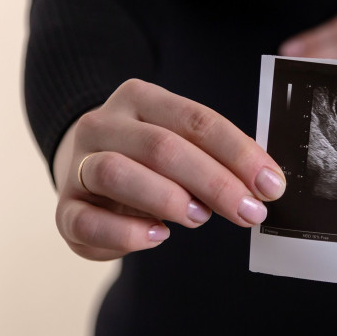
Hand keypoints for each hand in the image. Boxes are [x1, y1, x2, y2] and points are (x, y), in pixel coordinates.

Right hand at [52, 79, 285, 260]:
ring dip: (167, 198)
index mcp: (141, 99)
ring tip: (199, 218)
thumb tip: (265, 185)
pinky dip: (125, 233)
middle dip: (214, 182)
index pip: (196, 120)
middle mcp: (105, 124)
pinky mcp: (65, 209)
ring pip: (116, 172)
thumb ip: (218, 157)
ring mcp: (79, 164)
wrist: (87, 170)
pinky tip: (157, 236)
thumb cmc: (151, 160)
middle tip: (249, 212)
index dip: (238, 153)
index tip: (271, 185)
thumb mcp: (184, 146)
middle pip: (161, 147)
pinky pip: (86, 220)